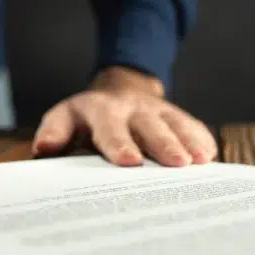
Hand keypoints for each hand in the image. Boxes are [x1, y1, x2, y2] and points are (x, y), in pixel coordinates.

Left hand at [31, 66, 216, 166]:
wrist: (118, 90)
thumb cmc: (87, 119)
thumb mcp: (65, 118)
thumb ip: (54, 133)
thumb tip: (43, 148)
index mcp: (99, 109)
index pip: (108, 126)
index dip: (119, 143)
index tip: (130, 161)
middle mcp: (130, 106)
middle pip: (148, 126)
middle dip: (163, 144)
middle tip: (177, 164)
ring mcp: (156, 108)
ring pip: (174, 124)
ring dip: (188, 141)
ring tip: (200, 161)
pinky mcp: (175, 114)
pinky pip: (192, 125)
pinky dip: (202, 139)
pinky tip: (210, 156)